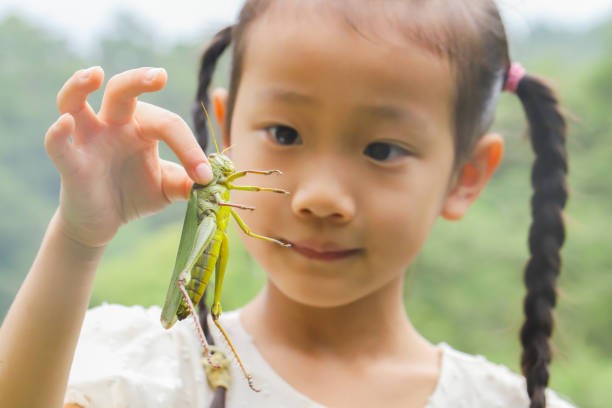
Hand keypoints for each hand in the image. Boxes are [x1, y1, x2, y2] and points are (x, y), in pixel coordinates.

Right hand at [45, 66, 212, 247]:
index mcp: (142, 126)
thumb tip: (215, 181)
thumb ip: (189, 183)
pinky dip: (58, 132)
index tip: (204, 176)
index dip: (189, 149)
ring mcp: (88, 140)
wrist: (102, 222)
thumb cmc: (136, 194)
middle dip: (139, 79)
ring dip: (81, 85)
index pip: (169, 124)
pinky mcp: (70, 163)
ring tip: (96, 73)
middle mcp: (113, 124)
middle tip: (160, 76)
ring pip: (75, 101)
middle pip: (121, 90)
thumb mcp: (169, 188)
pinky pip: (57, 144)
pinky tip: (66, 123)